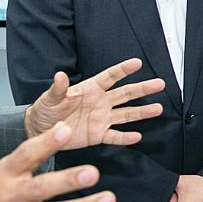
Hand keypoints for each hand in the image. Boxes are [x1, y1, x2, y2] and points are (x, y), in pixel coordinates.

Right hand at [0, 125, 110, 201]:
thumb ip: (29, 158)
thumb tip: (62, 130)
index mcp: (4, 174)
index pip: (25, 154)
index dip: (46, 142)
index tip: (66, 129)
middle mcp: (11, 197)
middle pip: (42, 187)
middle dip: (68, 180)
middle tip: (92, 173)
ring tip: (107, 199)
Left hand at [26, 58, 164, 149]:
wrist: (42, 131)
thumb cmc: (46, 110)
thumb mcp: (50, 98)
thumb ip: (58, 88)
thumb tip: (59, 75)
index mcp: (90, 89)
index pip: (110, 77)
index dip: (123, 70)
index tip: (137, 63)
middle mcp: (100, 102)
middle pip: (126, 94)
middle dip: (143, 89)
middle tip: (160, 84)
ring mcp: (102, 119)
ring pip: (126, 114)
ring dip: (142, 112)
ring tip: (158, 109)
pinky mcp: (98, 135)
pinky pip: (115, 136)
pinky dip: (125, 138)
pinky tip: (138, 136)